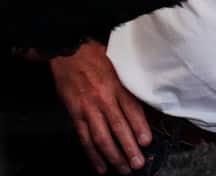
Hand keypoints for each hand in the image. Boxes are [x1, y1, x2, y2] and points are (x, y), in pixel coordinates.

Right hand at [49, 41, 150, 173]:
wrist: (68, 50)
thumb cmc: (96, 56)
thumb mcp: (119, 65)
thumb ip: (129, 84)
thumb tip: (144, 101)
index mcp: (117, 85)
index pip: (132, 110)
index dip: (140, 127)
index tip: (147, 142)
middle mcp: (103, 98)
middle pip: (118, 127)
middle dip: (129, 148)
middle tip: (138, 164)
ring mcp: (88, 108)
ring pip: (101, 137)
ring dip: (113, 156)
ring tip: (123, 169)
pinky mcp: (74, 114)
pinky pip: (84, 138)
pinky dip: (92, 154)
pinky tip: (100, 166)